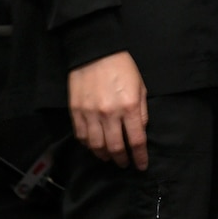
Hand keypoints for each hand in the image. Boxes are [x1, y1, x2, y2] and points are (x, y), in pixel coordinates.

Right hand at [68, 51, 147, 169]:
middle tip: (125, 164)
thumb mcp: (140, 87)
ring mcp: (90, 114)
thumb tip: (140, 131)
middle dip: (122, 159)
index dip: (140, 156)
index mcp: (129, 107)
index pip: (136, 140)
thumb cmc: (122, 67)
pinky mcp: (76, 112)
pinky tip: (94, 145)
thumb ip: (141, 111)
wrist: (95, 52)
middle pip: (116, 147)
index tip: (141, 165)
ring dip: (104, 156)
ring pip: (97, 146)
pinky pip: (82, 136)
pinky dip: (88, 145)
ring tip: (110, 158)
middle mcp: (110, 114)